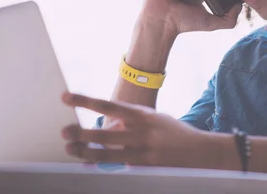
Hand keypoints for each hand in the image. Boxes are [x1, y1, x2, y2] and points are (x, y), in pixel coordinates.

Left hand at [61, 92, 218, 167]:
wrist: (201, 152)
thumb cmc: (173, 134)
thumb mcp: (153, 120)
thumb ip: (130, 122)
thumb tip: (103, 130)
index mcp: (141, 115)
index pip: (107, 105)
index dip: (85, 101)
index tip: (65, 97)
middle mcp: (141, 132)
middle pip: (103, 134)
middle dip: (80, 133)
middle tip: (64, 132)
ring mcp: (143, 153)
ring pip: (107, 155)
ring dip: (86, 153)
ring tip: (71, 150)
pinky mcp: (145, 169)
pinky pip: (119, 168)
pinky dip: (104, 167)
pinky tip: (90, 166)